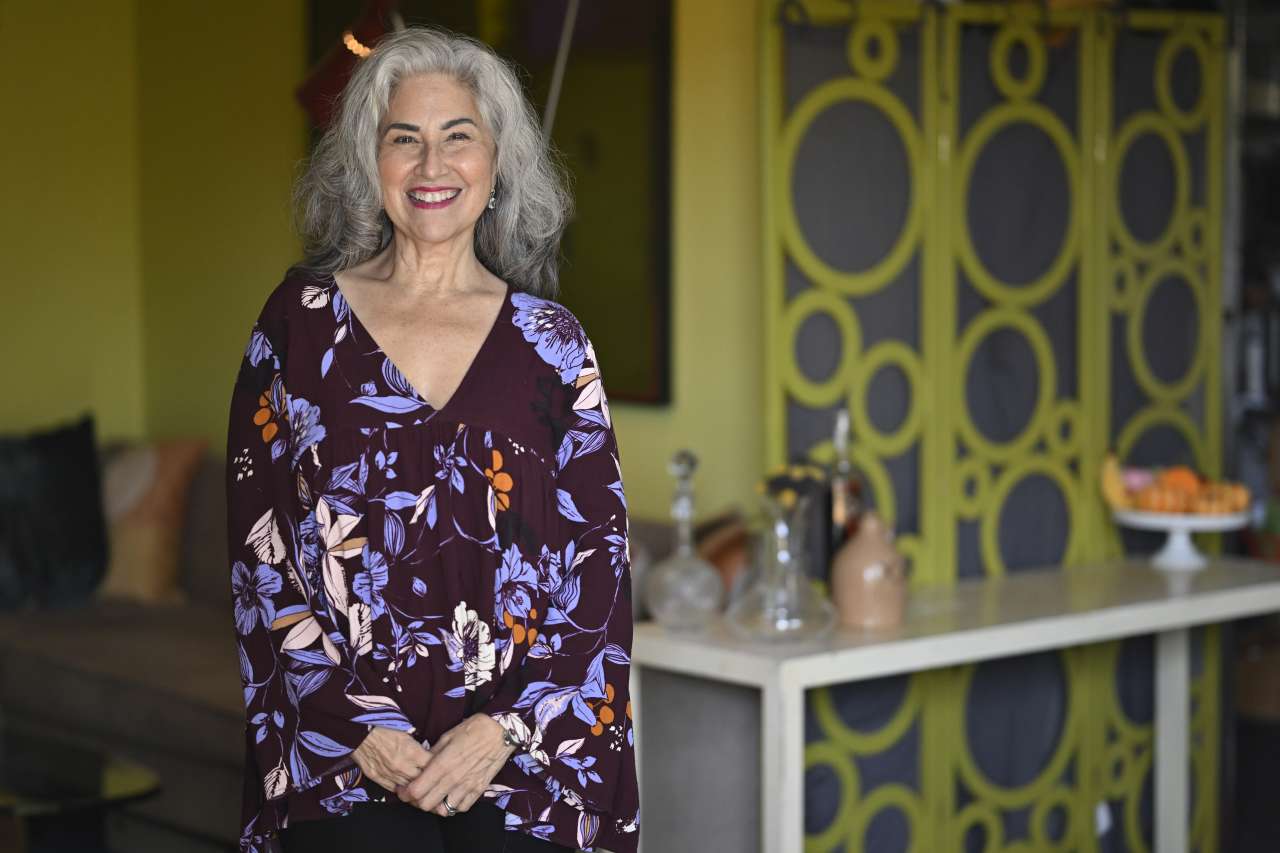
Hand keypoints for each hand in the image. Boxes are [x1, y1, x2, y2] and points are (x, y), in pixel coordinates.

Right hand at [352, 726, 431, 791]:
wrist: (360, 733)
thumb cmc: (383, 730)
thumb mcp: (407, 735)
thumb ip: (418, 749)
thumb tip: (429, 758)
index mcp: (412, 752)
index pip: (432, 766)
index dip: (437, 767)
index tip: (439, 767)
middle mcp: (402, 766)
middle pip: (422, 780)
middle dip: (428, 779)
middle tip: (431, 779)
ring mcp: (390, 774)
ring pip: (409, 788)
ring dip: (414, 786)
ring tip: (419, 784)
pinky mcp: (379, 779)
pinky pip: (395, 789)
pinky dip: (400, 788)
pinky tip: (404, 785)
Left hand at [397, 714, 514, 815]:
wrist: (501, 731)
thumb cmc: (473, 729)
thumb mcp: (447, 736)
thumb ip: (433, 754)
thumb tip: (422, 765)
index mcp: (442, 764)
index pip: (417, 790)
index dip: (406, 793)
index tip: (403, 789)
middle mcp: (453, 779)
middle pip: (426, 804)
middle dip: (417, 801)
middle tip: (417, 793)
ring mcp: (467, 786)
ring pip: (443, 810)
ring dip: (435, 805)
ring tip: (434, 796)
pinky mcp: (479, 790)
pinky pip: (461, 808)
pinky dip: (453, 806)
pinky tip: (451, 796)